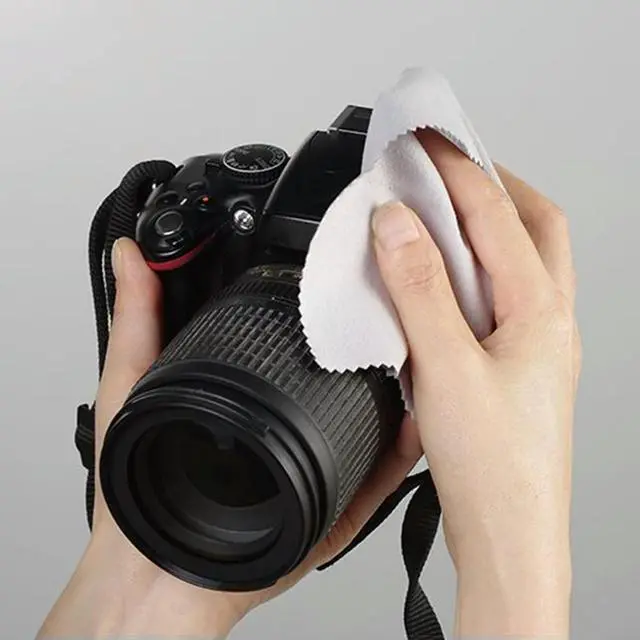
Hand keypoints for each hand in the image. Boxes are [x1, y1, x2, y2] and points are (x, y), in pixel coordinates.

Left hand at [37, 238, 421, 638]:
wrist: (157, 577)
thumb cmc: (141, 494)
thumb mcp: (131, 388)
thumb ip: (136, 320)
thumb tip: (129, 256)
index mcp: (254, 397)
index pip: (296, 345)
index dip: (323, 310)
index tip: (341, 278)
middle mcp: (290, 428)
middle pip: (342, 378)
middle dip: (373, 345)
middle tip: (393, 311)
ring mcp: (316, 467)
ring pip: (370, 423)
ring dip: (396, 393)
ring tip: (413, 357)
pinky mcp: (331, 510)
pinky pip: (377, 481)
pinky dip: (401, 454)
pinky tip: (413, 425)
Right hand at [371, 130, 580, 637]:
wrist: (508, 537)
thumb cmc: (494, 468)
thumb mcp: (447, 368)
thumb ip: (419, 292)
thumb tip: (398, 226)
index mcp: (540, 312)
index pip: (497, 215)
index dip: (458, 170)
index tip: (426, 141)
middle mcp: (546, 322)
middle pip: (532, 227)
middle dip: (491, 187)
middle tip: (449, 168)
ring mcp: (533, 345)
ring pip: (518, 263)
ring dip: (482, 229)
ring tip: (440, 215)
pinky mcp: (510, 368)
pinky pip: (497, 298)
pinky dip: (470, 273)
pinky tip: (439, 285)